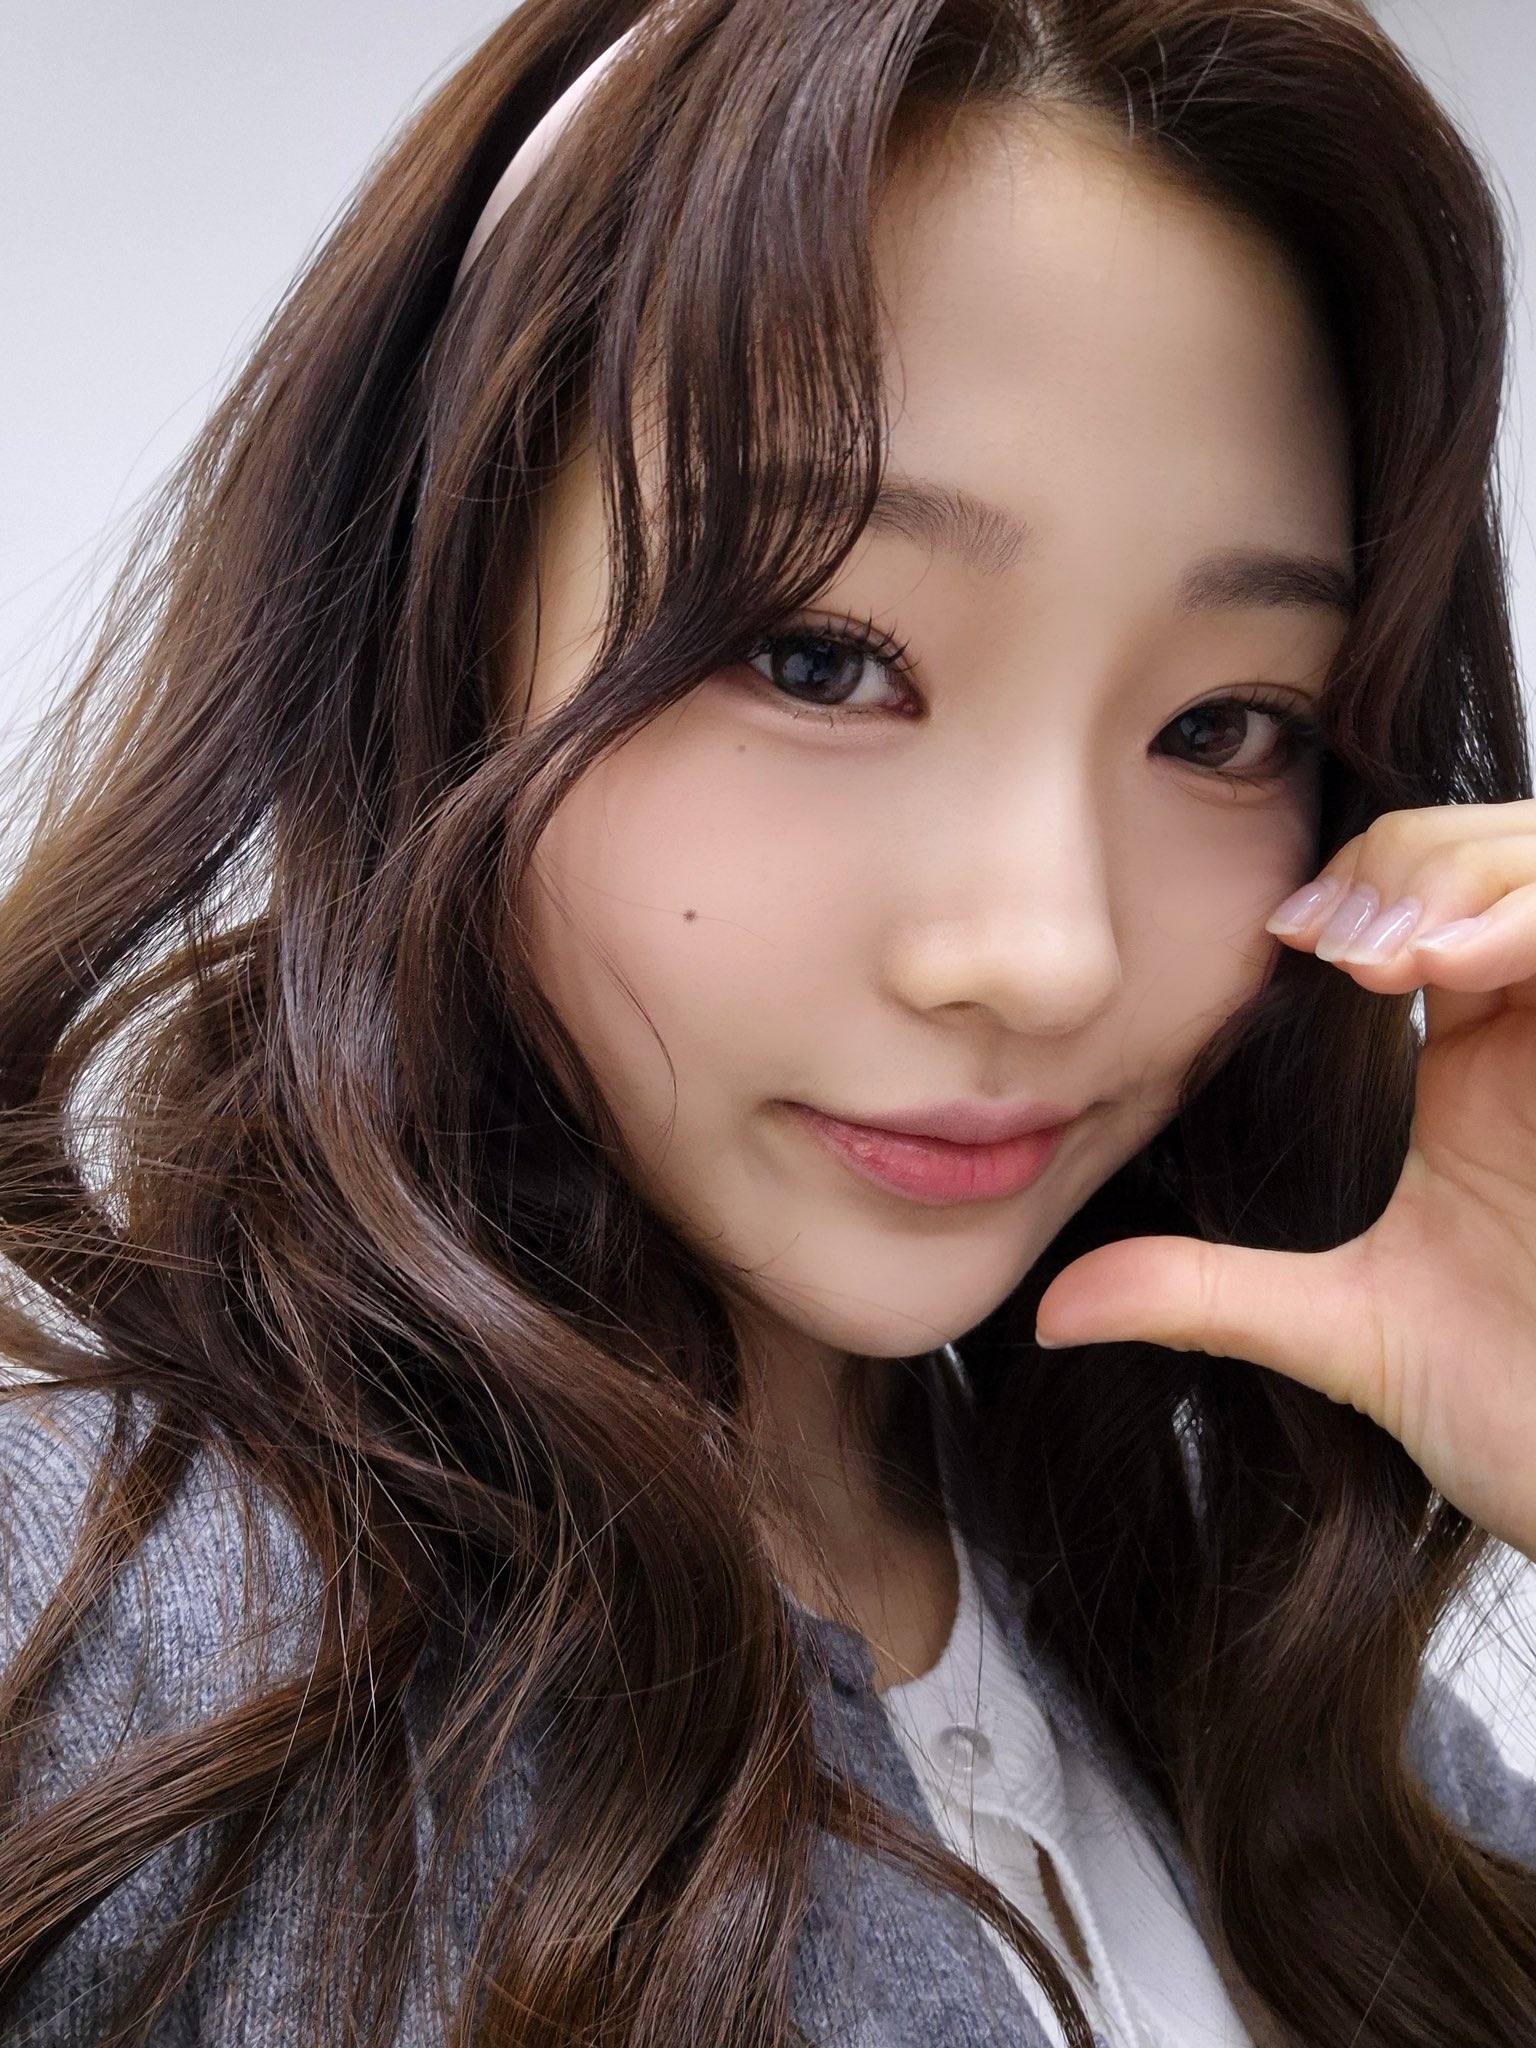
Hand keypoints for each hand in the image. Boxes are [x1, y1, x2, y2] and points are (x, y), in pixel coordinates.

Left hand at [1034, 797, 1535, 1563]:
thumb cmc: (1532, 1415)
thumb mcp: (1350, 1334)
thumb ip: (1205, 1295)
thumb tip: (1051, 1307)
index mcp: (1486, 1062)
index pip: (1431, 895)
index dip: (1364, 883)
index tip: (1289, 942)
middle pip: (1498, 850)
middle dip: (1412, 857)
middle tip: (1328, 937)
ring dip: (1470, 875)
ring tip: (1384, 951)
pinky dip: (1532, 919)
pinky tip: (1453, 964)